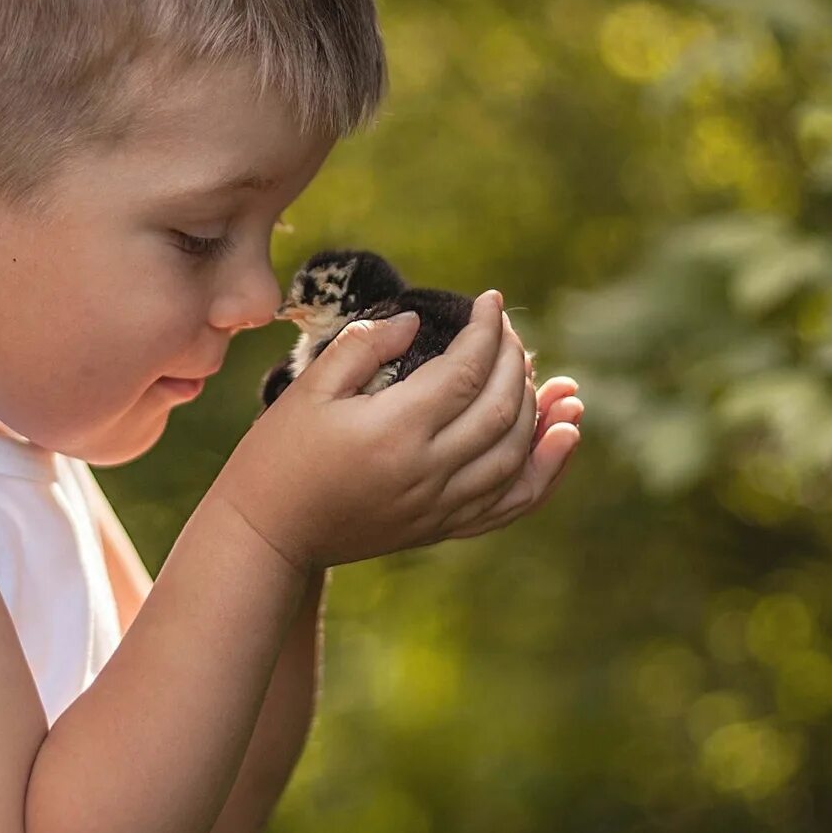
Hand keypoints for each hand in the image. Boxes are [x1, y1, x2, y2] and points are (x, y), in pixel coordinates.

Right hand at [211, 292, 537, 571]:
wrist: (268, 533)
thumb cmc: (277, 455)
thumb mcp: (308, 389)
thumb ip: (363, 347)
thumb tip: (415, 322)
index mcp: (394, 430)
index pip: (465, 371)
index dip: (487, 330)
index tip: (491, 299)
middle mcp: (427, 471)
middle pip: (500, 408)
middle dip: (515, 360)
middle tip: (506, 328)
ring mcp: (439, 506)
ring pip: (516, 455)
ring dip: (542, 412)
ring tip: (553, 378)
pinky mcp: (441, 528)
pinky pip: (511, 503)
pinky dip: (545, 471)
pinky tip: (564, 438)